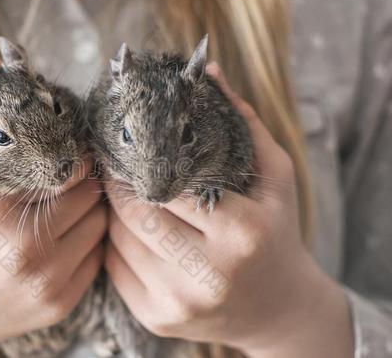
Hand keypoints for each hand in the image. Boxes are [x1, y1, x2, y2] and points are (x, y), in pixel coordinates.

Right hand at [0, 52, 105, 357]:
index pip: (70, 161)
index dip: (73, 146)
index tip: (67, 142)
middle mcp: (27, 249)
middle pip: (92, 191)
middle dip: (82, 175)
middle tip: (66, 168)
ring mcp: (47, 281)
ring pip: (101, 223)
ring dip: (88, 207)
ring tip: (61, 200)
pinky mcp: (59, 304)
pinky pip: (98, 256)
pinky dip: (86, 239)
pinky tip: (59, 232)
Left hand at [104, 63, 352, 357]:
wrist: (278, 309)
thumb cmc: (275, 233)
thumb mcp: (275, 176)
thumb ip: (243, 122)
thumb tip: (207, 72)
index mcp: (241, 231)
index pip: (166, 185)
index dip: (138, 163)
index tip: (127, 145)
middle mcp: (208, 273)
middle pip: (135, 215)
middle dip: (118, 187)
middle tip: (115, 166)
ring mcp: (179, 302)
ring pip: (118, 240)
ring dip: (113, 213)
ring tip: (124, 195)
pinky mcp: (157, 318)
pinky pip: (113, 269)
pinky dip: (113, 243)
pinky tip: (128, 230)